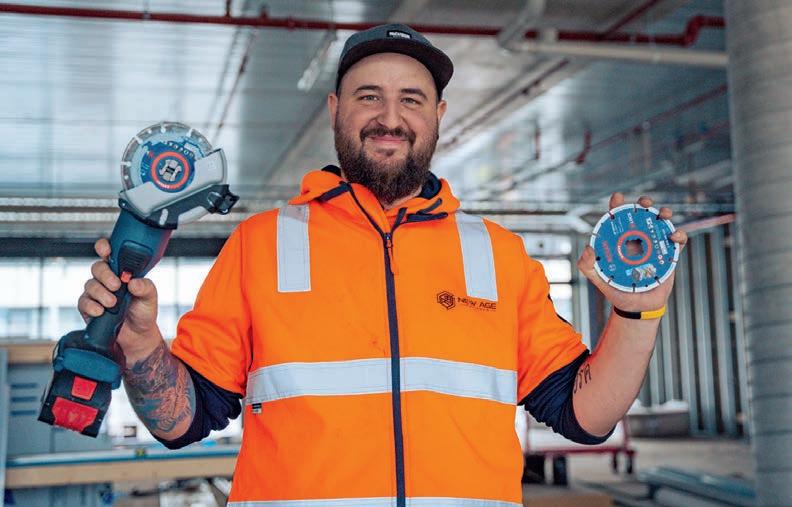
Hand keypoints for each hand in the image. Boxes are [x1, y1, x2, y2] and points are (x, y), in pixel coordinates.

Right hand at [77, 238, 159, 354]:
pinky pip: (83, 302)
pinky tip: (100, 311)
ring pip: (90, 284)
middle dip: (105, 275)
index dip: (105, 247)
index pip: (110, 254)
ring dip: (101, 293)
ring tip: (113, 303)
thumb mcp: (150, 297)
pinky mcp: (88, 307)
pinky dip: (91, 306)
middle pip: (97, 267)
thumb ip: (145, 287)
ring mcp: (97, 293)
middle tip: (116, 285)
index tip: (106, 250)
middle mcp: (107, 280)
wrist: (138, 336)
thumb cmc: (143, 312)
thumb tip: (134, 282)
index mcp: (122, 272)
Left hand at [577, 193, 687, 312]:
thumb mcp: (597, 278)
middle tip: (644, 203)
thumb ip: (586, 265)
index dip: (617, 205)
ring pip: (661, 223)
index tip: (618, 197)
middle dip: (644, 203)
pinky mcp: (669, 255)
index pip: (617, 218)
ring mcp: (654, 245)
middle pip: (642, 215)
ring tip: (663, 214)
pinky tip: (675, 236)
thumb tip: (587, 248)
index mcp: (619, 240)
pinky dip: (679, 235)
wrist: (636, 307)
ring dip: (664, 214)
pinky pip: (677, 242)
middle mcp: (637, 239)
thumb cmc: (616, 290)